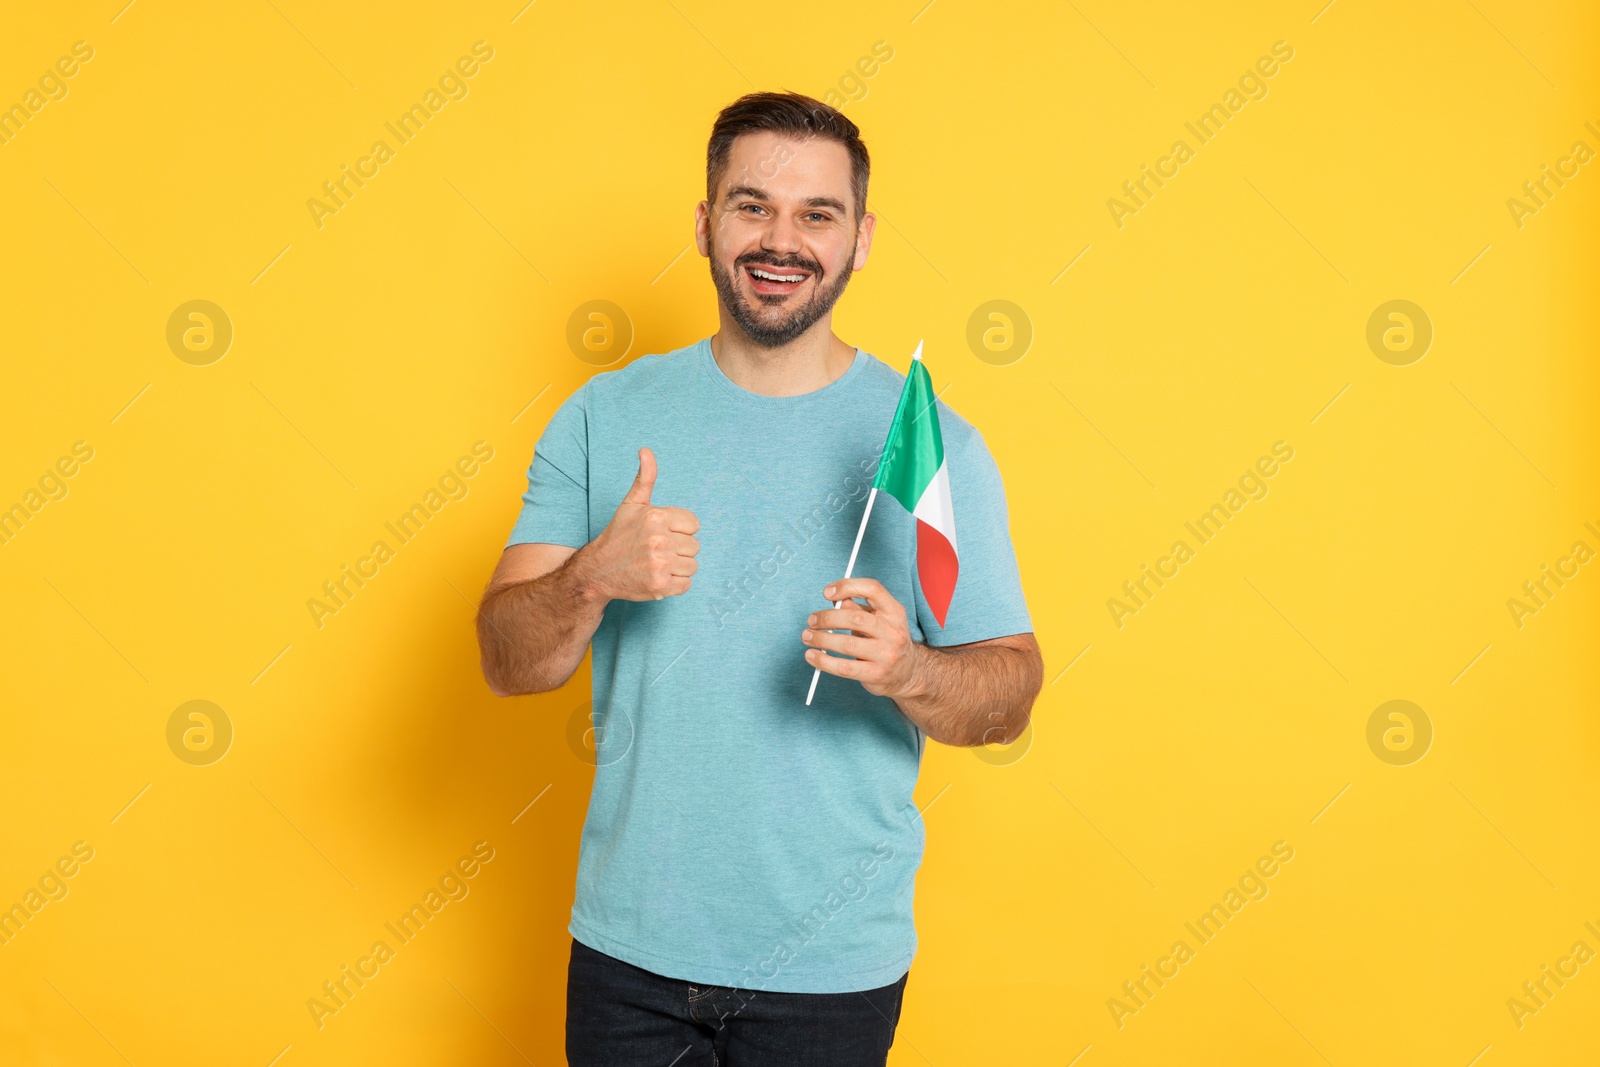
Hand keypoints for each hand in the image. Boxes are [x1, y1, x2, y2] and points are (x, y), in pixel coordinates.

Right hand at [579, 447, 699, 601]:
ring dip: (678, 567)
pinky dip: (675, 584)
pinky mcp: (660, 586)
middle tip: (657, 551)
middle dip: (679, 549)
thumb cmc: (618, 536)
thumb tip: (646, 450)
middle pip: (694, 546)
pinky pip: (687, 584)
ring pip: (692, 566)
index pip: (694, 524)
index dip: (680, 530)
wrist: (597, 571)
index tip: (663, 534)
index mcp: (656, 516)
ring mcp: (660, 564)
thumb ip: (645, 478)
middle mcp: (659, 539)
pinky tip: (658, 577)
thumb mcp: (631, 504)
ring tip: (657, 564)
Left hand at [802, 578, 923, 698]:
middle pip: (856, 618)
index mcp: (894, 612)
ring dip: (821, 639)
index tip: (827, 593)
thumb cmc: (887, 641)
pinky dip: (824, 661)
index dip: (847, 586)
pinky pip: (844, 668)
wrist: (908, 673)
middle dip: (828, 618)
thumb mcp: (879, 620)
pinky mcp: (875, 674)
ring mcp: (886, 654)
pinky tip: (812, 656)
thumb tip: (836, 599)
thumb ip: (858, 608)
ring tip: (807, 637)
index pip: (873, 589)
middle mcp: (893, 632)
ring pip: (848, 644)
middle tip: (812, 620)